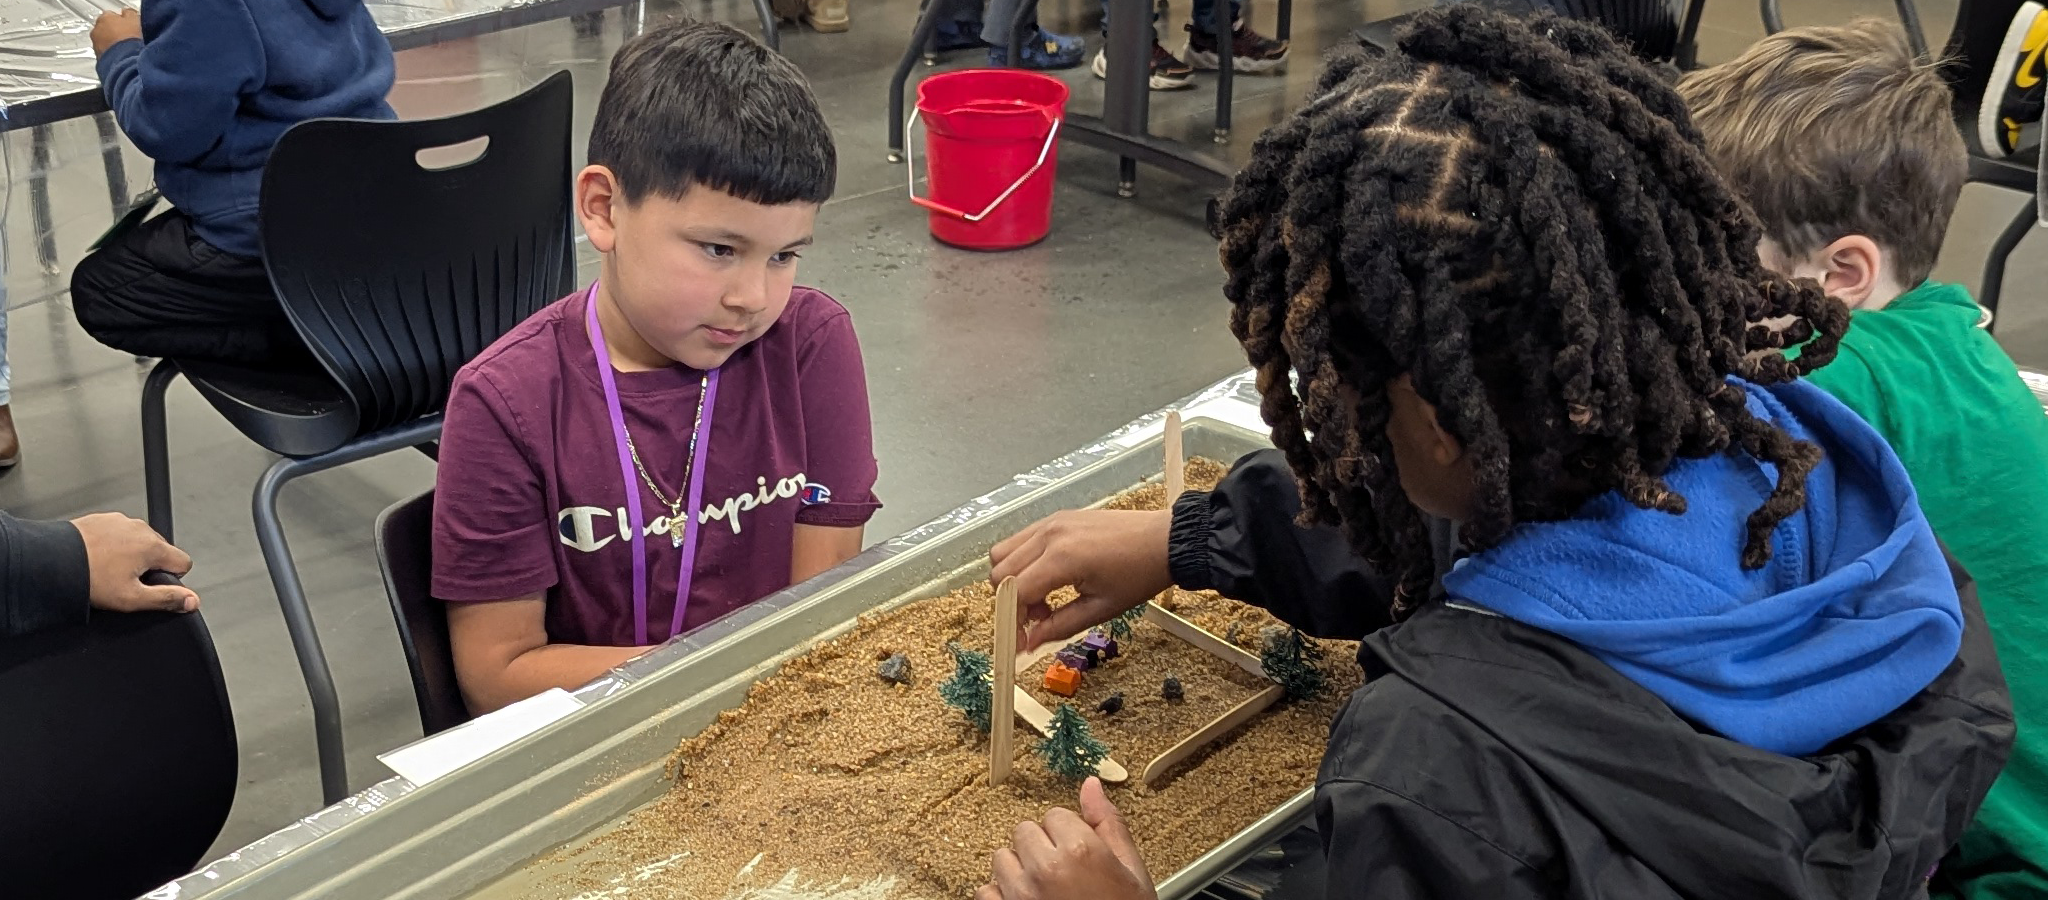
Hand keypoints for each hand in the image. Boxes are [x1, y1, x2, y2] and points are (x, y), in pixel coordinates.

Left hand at [72, 512, 196, 613]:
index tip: (151, 586)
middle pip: (161, 551)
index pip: (184, 562)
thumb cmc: (88, 578)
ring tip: (107, 569)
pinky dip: (112, 545)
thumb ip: (166, 599)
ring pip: (139, 541)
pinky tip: (97, 558)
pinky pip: (118, 533)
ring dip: (130, 554)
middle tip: (125, 581)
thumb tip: (192, 601)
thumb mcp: (131, 598)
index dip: (171, 579)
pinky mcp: (102, 519)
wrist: (50, 561)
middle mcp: (140, 529)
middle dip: (149, 566)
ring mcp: (121, 521)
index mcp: (152, 546)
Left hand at [91, 9, 141, 55]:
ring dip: (113, 43)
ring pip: (104, 41)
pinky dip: (112, 54)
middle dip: (115, 32)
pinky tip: (122, 56)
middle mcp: (97, 29)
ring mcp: (96, 44)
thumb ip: (129, 14)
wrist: (126, 60)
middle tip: (128, 37)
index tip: (130, 25)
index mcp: (105, 17)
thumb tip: (128, 14)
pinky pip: (105, 53)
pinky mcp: (98, 57)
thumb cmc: (130, 39)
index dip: (123, 20)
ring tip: (126, 49)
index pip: (112, 15)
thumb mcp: (135, 20)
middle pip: (106, 28)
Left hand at [976, 777, 1155, 899]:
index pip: (1056, 815)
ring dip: (1019, 870)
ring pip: (1002, 858)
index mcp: (1080, 851)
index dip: (1070, 835)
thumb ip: (1109, 824)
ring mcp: (1020, 895)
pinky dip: (1000, 897)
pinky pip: (985, 892)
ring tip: (1044, 891)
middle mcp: (1045, 869)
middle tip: (1063, 874)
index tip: (1079, 855)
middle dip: (1042, 848)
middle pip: (1026, 832)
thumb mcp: (1131, 872)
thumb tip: (1091, 786)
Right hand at [991, 509, 1170, 649]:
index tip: (1019, 642)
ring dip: (1013, 580)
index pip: (1014, 593)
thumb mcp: (1101, 609)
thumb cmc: (1139, 574)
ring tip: (1044, 597)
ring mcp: (1051, 522)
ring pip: (1003, 553)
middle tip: (1038, 619)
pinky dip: (1023, 562)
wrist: (1165, 540)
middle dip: (1011, 602)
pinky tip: (1049, 577)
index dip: (1012, 622)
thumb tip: (1030, 642)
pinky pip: (1021, 540)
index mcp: (1061, 559)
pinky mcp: (1056, 518)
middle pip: (999, 572)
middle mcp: (1049, 535)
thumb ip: (1059, 626)